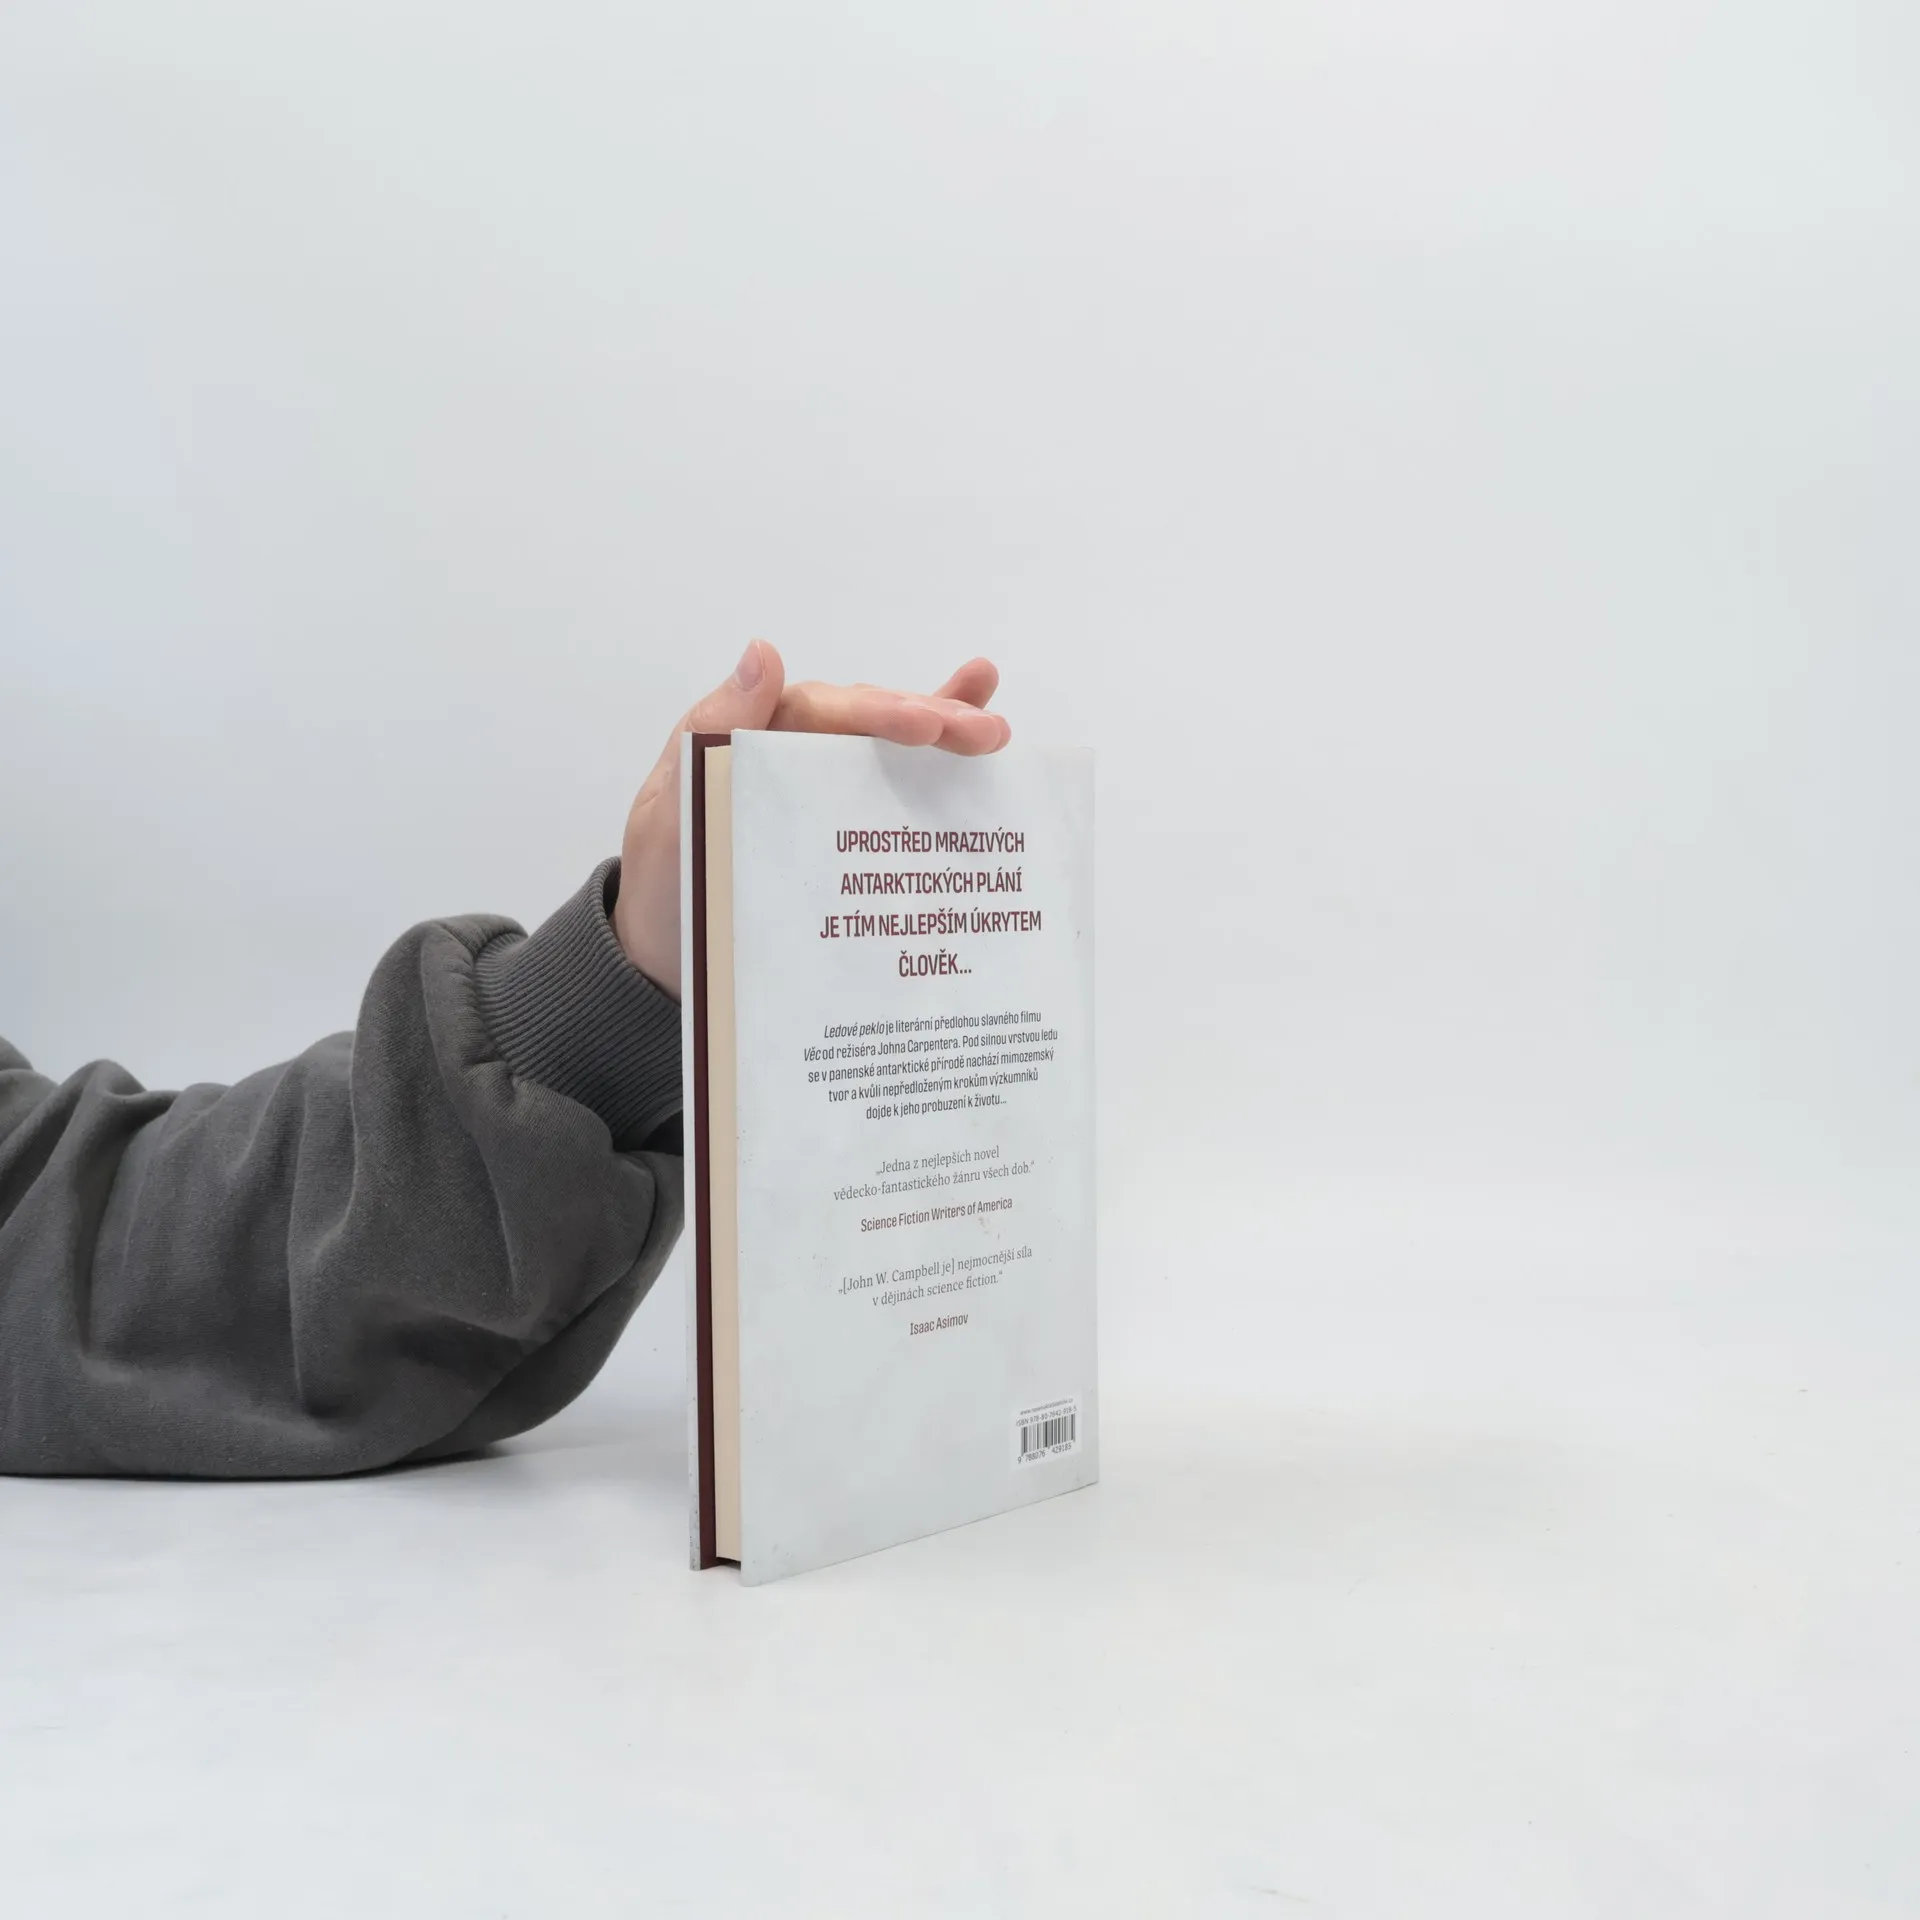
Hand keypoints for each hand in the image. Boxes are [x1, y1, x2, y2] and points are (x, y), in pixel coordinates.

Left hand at [613, 641, 1009, 995]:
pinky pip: (891, 786)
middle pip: (864, 722)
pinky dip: (937, 761)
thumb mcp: (670, 820)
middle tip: (985, 736)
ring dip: (946, 728)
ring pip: (888, 747)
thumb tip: (763, 655)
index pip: (820, 711)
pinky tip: (984, 729)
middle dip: (928, 720)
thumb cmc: (663, 892)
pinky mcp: (840, 827)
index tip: (925, 725)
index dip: (876, 712)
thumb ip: (708, 740)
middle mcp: (788, 753)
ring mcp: (818, 788)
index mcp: (746, 742)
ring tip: (996, 729)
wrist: (664, 965)